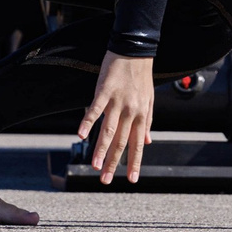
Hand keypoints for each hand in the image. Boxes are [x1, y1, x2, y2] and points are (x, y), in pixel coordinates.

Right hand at [79, 54, 157, 183]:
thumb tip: (149, 142)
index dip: (134, 162)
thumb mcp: (149, 100)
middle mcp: (131, 111)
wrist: (135, 50)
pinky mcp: (105, 91)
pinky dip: (88, 122)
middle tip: (105, 180)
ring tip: (94, 166)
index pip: (138, 144)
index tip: (131, 179)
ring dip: (101, 149)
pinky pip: (95, 110)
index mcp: (142, 114)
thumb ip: (148, 122)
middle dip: (113, 163)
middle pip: (121, 142)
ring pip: (109, 130)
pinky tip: (81, 135)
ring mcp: (118, 101)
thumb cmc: (141, 76)